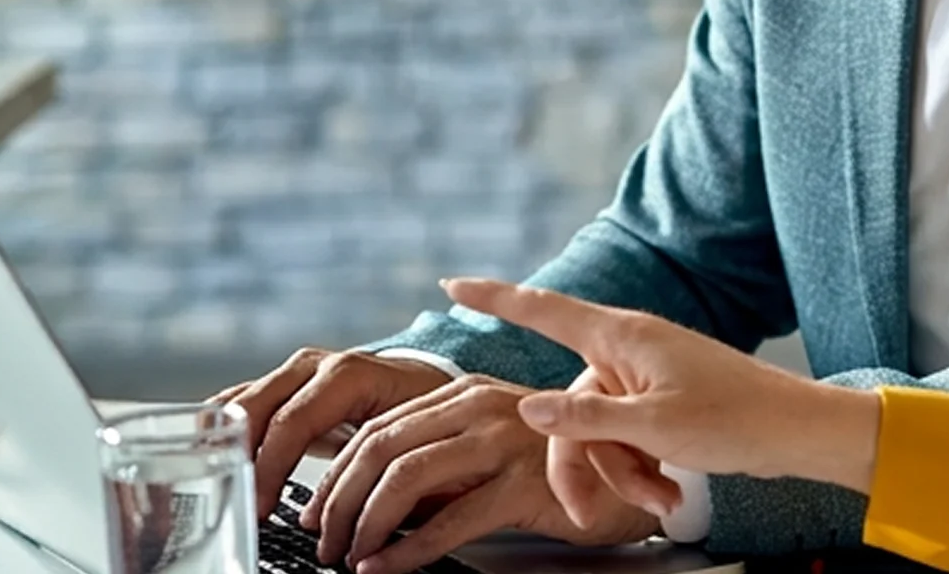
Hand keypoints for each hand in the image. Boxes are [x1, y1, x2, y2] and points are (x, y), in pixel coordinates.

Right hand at [209, 348, 451, 516]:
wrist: (427, 379)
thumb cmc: (424, 412)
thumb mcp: (411, 439)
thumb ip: (378, 473)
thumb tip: (347, 524)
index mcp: (348, 376)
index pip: (292, 421)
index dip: (271, 468)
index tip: (262, 508)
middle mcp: (314, 367)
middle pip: (254, 409)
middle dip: (240, 459)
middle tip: (235, 504)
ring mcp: (293, 372)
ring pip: (239, 402)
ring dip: (222, 445)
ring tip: (217, 487)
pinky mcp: (281, 386)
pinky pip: (239, 403)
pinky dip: (222, 431)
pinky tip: (211, 460)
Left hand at [302, 372, 658, 573]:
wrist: (633, 480)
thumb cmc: (556, 470)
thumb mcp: (486, 453)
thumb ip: (436, 463)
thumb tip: (363, 503)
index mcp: (463, 393)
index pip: (378, 427)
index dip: (336, 473)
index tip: (315, 511)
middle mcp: (480, 407)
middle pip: (382, 449)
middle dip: (339, 501)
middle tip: (323, 540)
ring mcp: (504, 442)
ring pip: (406, 478)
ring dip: (365, 524)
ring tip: (349, 556)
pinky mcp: (525, 484)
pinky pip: (449, 521)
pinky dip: (406, 550)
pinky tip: (385, 567)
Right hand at [442, 278, 880, 520]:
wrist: (795, 433)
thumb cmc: (734, 419)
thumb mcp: (651, 425)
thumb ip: (584, 419)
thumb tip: (525, 408)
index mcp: (623, 337)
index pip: (544, 310)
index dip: (495, 297)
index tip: (452, 284)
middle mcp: (628, 352)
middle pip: (567, 408)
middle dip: (579, 463)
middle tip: (584, 511)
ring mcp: (644, 381)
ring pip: (597, 433)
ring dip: (620, 474)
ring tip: (659, 499)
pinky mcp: (661, 406)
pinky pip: (626, 440)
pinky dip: (640, 471)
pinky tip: (667, 495)